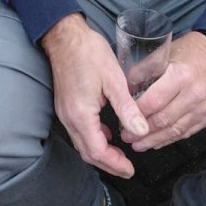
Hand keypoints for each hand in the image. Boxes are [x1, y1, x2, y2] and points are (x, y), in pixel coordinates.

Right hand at [41, 14, 148, 177]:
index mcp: (81, 114)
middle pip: (87, 152)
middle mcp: (69, 118)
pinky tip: (107, 133)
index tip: (131, 169)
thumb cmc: (88, 52)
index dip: (115, 164)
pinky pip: (79, 131)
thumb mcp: (113, 79)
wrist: (64, 35)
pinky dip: (93, 138)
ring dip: (101, 152)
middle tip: (128, 168)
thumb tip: (141, 130)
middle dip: (108, 164)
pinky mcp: (65, 106)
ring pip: (82, 143)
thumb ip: (127, 108)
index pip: (97, 151)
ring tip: (120, 155)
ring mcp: (64, 112)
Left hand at [124, 31, 205, 151]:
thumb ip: (144, 70)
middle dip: (142, 131)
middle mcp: (194, 94)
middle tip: (127, 136)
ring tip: (138, 145)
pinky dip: (170, 139)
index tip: (123, 118)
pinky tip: (158, 142)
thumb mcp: (164, 52)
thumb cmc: (190, 51)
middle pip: (163, 119)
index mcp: (180, 75)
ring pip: (175, 130)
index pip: (154, 101)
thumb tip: (125, 88)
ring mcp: (204, 107)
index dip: (137, 113)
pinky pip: (187, 132)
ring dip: (155, 140)